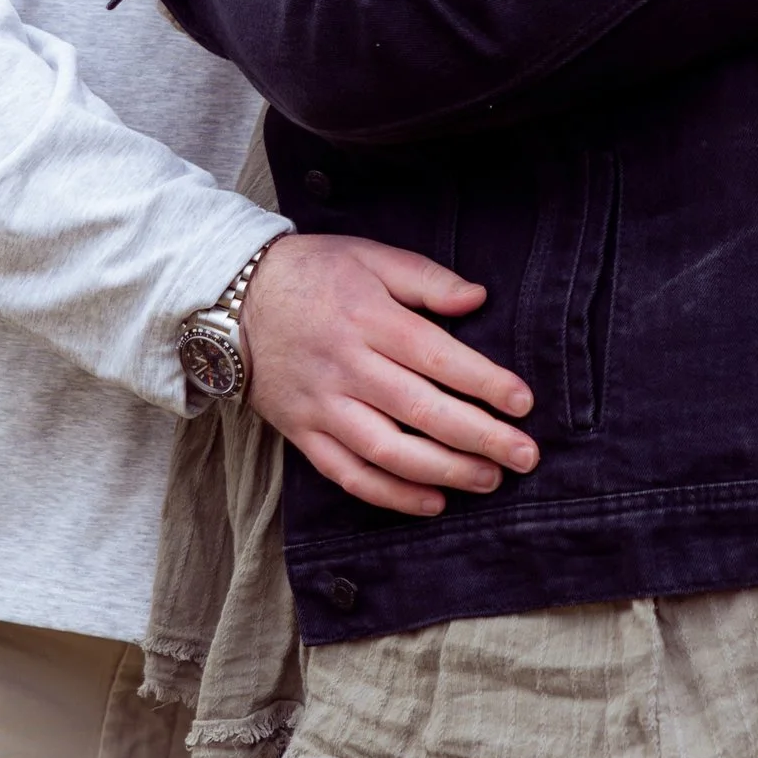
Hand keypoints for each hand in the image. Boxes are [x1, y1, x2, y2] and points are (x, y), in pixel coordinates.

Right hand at [244, 235, 540, 517]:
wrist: (232, 298)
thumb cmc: (314, 272)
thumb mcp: (370, 255)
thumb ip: (426, 278)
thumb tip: (478, 298)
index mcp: (367, 317)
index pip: (436, 355)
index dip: (483, 382)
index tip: (523, 402)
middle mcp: (346, 365)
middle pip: (419, 409)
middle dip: (478, 437)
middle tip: (525, 456)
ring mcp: (321, 404)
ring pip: (385, 449)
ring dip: (442, 471)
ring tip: (489, 480)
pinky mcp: (302, 432)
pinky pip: (347, 473)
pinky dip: (389, 494)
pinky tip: (431, 502)